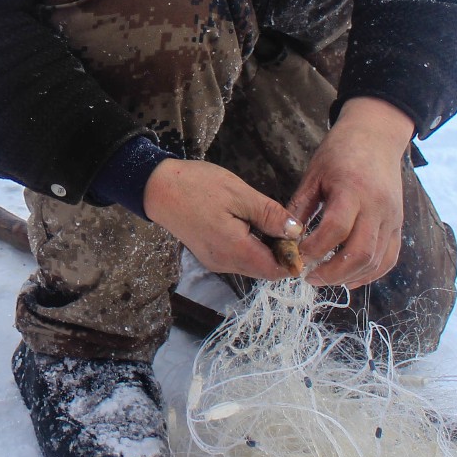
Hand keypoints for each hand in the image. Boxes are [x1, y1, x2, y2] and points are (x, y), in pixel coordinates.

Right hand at [141, 159, 303, 280]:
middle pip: (265, 270)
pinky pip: (239, 259)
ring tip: (267, 220)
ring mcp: (215, 262)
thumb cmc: (197, 186)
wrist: (157, 188)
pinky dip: (252, 247)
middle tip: (284, 222)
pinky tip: (250, 224)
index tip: (299, 234)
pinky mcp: (210, 255)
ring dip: (266, 249)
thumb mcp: (239, 194)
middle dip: (281, 252)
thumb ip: (270, 215)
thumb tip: (296, 232)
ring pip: (253, 265)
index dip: (293, 257)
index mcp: (234, 250)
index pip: (276, 270)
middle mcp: (225, 263)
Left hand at [289, 96, 414, 288]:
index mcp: (352, 190)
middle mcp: (377, 207)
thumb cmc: (341, 152)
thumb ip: (300, 207)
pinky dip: (370, 273)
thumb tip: (283, 237)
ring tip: (325, 278)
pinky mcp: (398, 224)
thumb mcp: (314, 174)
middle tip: (309, 277)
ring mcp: (392, 217)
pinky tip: (350, 278)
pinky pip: (389, 258)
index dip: (315, 248)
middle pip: (359, 252)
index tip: (297, 256)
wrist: (376, 136)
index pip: (336, 228)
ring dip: (349, 276)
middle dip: (332, 272)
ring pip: (376, 260)